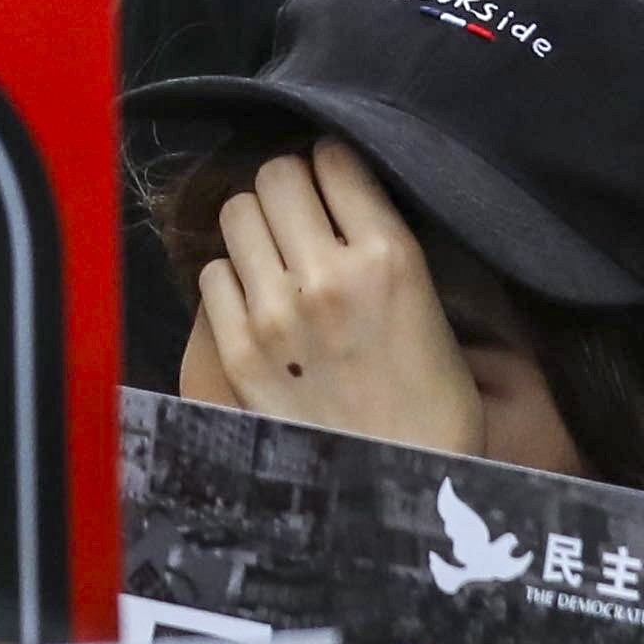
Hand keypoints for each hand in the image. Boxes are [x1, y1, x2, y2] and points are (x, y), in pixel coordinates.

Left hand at [179, 142, 485, 454]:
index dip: (332, 165)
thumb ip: (383, 245)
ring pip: (237, 213)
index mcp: (390, 256)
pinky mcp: (239, 349)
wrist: (398, 485)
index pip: (336, 158)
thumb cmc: (432, 404)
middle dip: (289, 189)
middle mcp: (327, 274)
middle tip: (301, 218)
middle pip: (277, 175)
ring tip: (275, 257)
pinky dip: (231, 280)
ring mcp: (275, 312)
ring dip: (256, 228)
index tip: (334, 184)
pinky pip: (212, 274)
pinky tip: (256, 302)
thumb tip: (340, 198)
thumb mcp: (431, 306)